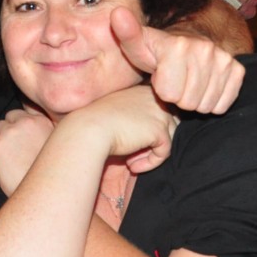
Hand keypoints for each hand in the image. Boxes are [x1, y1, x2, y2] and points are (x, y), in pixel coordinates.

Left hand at [0, 105, 54, 194]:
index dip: (22, 125)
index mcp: (42, 121)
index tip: (23, 136)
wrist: (47, 192)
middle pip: (9, 118)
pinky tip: (0, 162)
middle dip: (10, 129)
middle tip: (15, 147)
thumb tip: (40, 129)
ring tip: (9, 156)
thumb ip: (50, 131)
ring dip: (0, 139)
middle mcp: (25, 123)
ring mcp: (10, 133)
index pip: (23, 113)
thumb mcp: (58, 145)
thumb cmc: (53, 173)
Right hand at [65, 85, 179, 173]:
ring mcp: (159, 113)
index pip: (159, 112)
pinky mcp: (159, 130)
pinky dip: (150, 163)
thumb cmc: (95, 125)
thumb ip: (136, 119)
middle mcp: (155, 98)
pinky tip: (132, 166)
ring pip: (169, 138)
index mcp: (143, 90)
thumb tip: (152, 138)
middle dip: (153, 142)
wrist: (87, 130)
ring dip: (151, 153)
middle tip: (132, 155)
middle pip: (169, 124)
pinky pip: (164, 152)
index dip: (149, 131)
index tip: (131, 143)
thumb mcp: (117, 115)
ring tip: (131, 161)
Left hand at [111, 7, 243, 113]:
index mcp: (178, 46)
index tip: (161, 76)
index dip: (162, 89)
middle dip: (178, 97)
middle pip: (188, 102)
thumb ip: (126, 33)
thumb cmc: (156, 50)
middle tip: (175, 81)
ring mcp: (224, 60)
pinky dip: (211, 101)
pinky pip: (222, 104)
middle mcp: (205, 50)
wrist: (187, 42)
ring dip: (194, 100)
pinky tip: (202, 87)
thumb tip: (117, 13)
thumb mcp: (136, 44)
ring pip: (205, 106)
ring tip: (187, 84)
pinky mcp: (237, 71)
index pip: (169, 94)